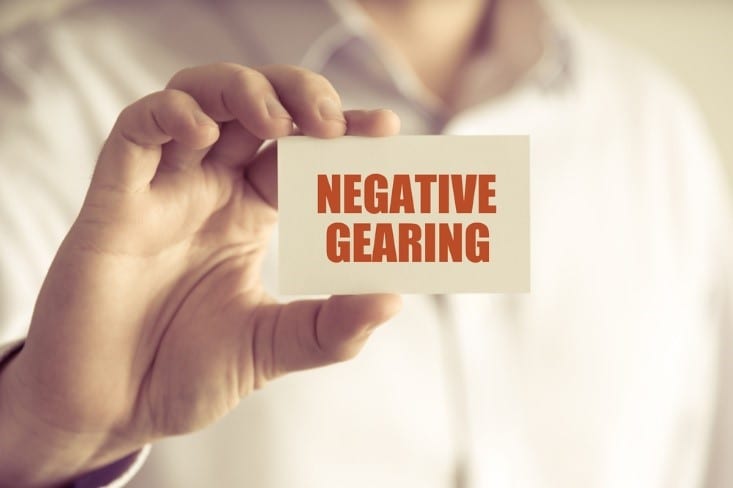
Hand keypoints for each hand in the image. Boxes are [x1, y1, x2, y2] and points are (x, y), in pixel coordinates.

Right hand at [0, 63, 401, 486]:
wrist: (110, 410)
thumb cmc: (186, 373)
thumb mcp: (273, 348)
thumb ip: (332, 328)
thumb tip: (393, 298)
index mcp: (249, 214)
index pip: (300, 150)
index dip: (342, 130)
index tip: (386, 127)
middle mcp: (209, 190)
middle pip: (254, 105)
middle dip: (298, 94)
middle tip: (334, 120)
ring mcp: (162, 189)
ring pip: (197, 96)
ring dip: (242, 90)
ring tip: (279, 121)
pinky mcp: (114, 200)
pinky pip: (136, 131)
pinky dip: (171, 116)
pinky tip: (204, 136)